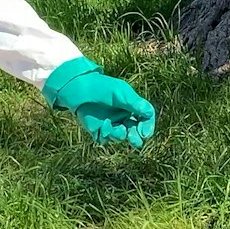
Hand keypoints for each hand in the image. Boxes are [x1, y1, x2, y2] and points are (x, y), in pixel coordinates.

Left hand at [42, 58, 156, 147]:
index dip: (148, 126)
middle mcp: (123, 117)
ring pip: (121, 137)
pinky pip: (106, 139)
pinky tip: (103, 125)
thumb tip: (149, 114)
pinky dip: (107, 134)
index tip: (145, 133)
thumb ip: (135, 104)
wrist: (79, 89)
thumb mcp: (121, 93)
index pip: (145, 118)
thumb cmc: (102, 87)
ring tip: (116, 128)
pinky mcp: (98, 131)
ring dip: (120, 135)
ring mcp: (111, 125)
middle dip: (136, 138)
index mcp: (131, 107)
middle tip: (135, 141)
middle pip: (135, 132)